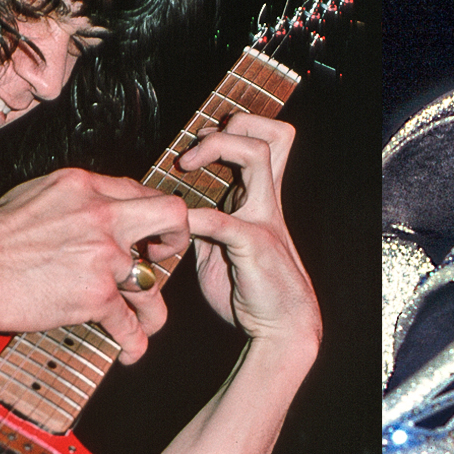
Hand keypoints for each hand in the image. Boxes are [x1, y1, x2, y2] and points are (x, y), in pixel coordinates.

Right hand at [0, 168, 190, 362]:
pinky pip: (130, 322)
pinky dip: (134, 341)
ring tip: (149, 320)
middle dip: (177, 239)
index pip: (137, 192)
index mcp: (86, 188)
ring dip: (154, 308)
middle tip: (163, 257)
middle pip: (172, 216)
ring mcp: (104, 256)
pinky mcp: (96, 295)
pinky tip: (131, 349)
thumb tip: (85, 213)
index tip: (144, 233)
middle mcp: (103, 217)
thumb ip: (71, 202)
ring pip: (153, 282)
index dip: (146, 216)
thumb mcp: (35, 195)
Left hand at [173, 115, 320, 350]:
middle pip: (271, 134)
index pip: (266, 140)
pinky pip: (220, 218)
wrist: (281, 327)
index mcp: (260, 198)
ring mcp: (263, 218)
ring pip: (257, 154)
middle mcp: (266, 201)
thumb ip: (203, 225)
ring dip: (217, 148)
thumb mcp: (220, 248)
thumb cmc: (250, 289)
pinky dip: (191, 219)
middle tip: (195, 151)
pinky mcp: (253, 243)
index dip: (234, 130)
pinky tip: (176, 232)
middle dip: (232, 126)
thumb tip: (172, 213)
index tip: (195, 152)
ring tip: (186, 165)